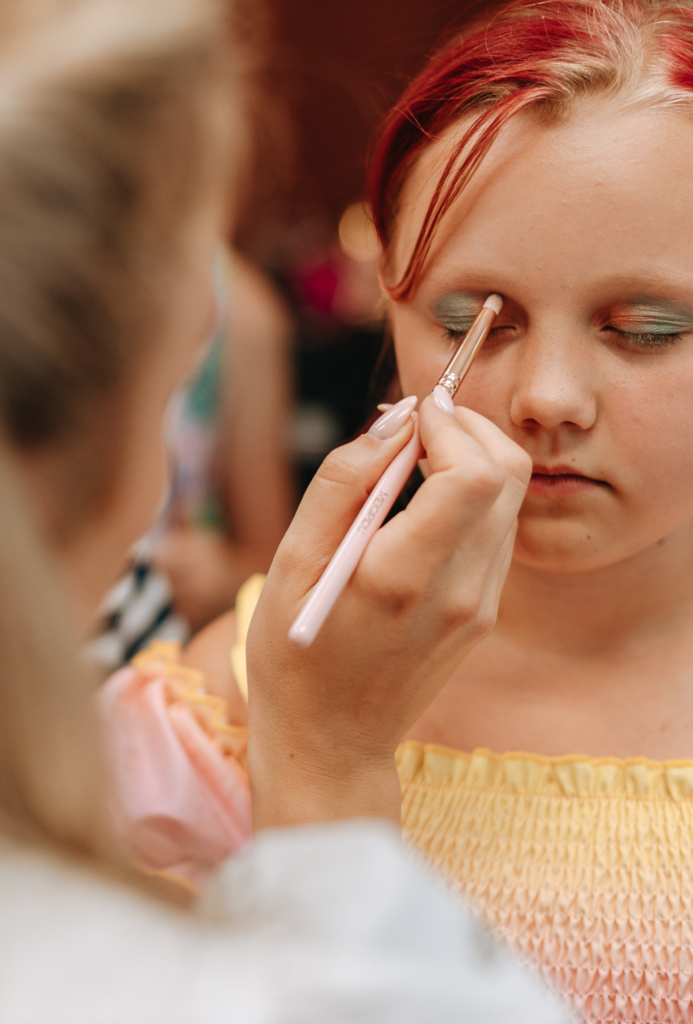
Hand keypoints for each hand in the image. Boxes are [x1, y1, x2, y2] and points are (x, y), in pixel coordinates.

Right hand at [246, 396, 530, 829]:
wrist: (331, 741)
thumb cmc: (295, 653)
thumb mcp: (292, 562)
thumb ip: (342, 482)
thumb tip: (394, 421)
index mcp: (403, 577)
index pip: (474, 474)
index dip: (450, 425)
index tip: (410, 416)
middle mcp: (459, 593)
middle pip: (508, 475)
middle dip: (468, 429)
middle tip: (418, 426)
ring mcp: (480, 608)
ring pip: (510, 500)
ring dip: (471, 460)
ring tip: (414, 461)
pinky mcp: (484, 615)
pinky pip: (497, 533)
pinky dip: (472, 499)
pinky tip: (424, 505)